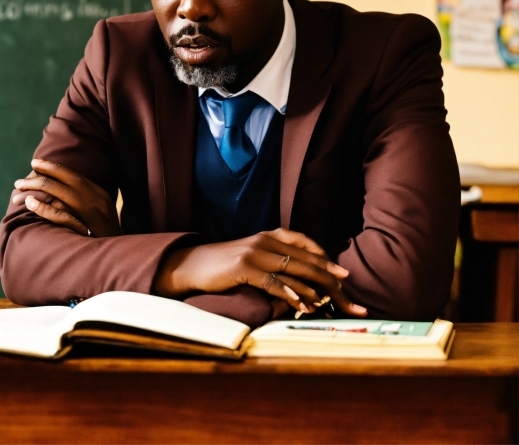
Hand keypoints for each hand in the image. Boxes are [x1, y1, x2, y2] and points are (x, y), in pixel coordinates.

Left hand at [11, 159, 120, 237]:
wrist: (121, 253)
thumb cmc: (107, 234)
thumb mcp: (101, 210)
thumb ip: (87, 198)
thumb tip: (63, 189)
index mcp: (97, 192)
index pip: (71, 173)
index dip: (51, 166)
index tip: (35, 163)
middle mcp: (94, 198)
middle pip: (60, 180)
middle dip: (37, 177)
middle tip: (18, 182)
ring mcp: (89, 212)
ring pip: (57, 192)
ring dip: (34, 190)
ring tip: (17, 193)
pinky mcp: (83, 226)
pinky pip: (59, 213)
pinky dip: (43, 206)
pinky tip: (29, 204)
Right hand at [155, 227, 366, 316]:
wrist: (193, 265)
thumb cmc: (226, 265)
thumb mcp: (254, 256)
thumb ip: (276, 261)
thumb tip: (304, 281)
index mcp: (270, 235)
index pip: (306, 244)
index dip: (325, 259)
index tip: (343, 275)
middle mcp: (266, 240)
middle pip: (305, 259)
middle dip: (328, 277)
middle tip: (347, 291)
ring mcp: (255, 252)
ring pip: (293, 270)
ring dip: (314, 287)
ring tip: (331, 301)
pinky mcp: (244, 267)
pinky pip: (274, 282)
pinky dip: (291, 294)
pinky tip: (303, 304)